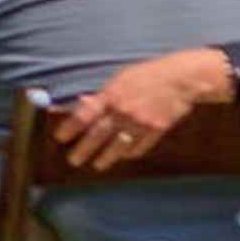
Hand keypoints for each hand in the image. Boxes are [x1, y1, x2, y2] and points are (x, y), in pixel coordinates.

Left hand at [57, 45, 232, 168]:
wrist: (180, 80)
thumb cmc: (146, 75)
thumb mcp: (119, 79)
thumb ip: (101, 94)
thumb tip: (82, 103)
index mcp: (111, 96)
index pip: (84, 116)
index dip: (70, 128)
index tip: (60, 139)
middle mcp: (123, 112)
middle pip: (98, 135)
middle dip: (84, 150)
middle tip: (73, 161)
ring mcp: (141, 123)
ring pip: (118, 146)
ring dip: (106, 158)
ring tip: (97, 165)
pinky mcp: (157, 131)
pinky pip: (140, 147)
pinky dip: (130, 152)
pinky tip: (124, 156)